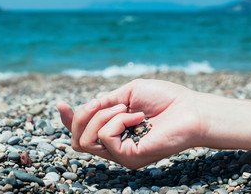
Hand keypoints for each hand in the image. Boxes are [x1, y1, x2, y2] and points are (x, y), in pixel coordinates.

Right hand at [56, 79, 205, 168]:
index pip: (83, 132)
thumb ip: (105, 102)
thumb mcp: (129, 92)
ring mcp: (121, 154)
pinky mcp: (129, 158)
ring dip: (103, 116)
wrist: (191, 109)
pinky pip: (105, 137)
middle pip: (77, 139)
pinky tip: (137, 117)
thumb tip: (85, 107)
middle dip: (83, 115)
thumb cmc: (165, 99)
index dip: (69, 120)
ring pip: (86, 139)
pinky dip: (117, 120)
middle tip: (107, 101)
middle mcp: (115, 145)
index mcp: (115, 130)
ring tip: (128, 108)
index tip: (60, 104)